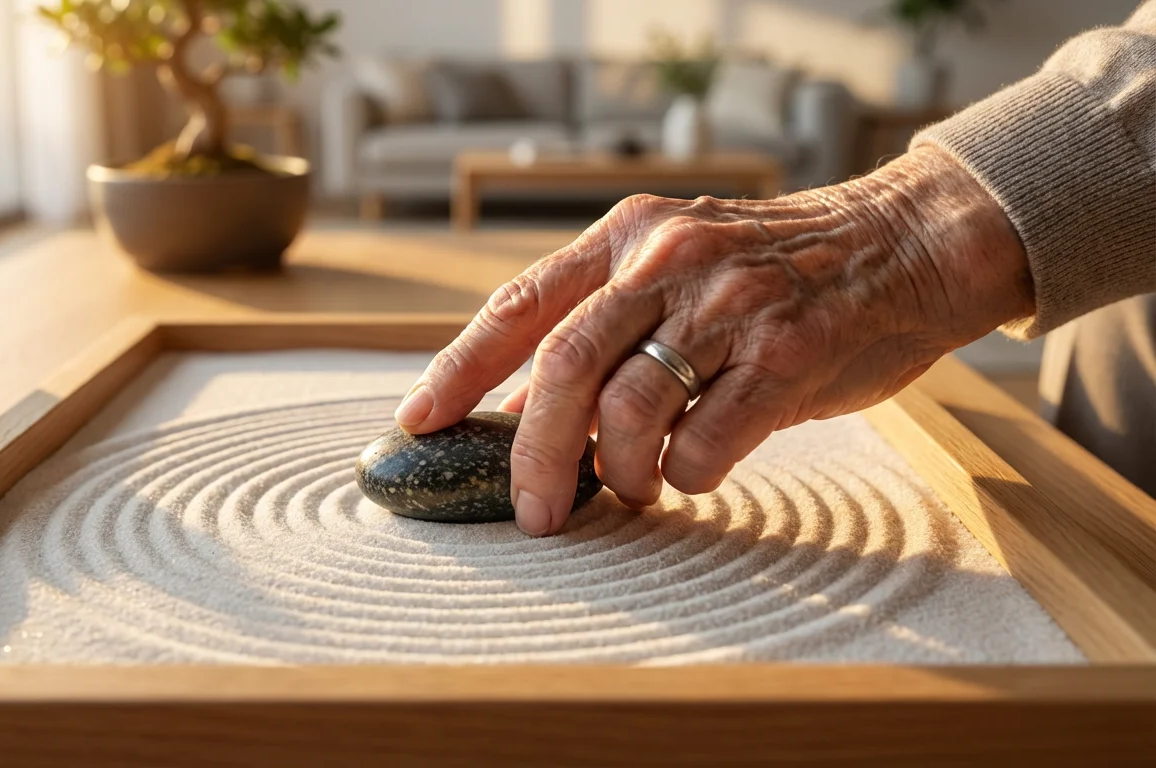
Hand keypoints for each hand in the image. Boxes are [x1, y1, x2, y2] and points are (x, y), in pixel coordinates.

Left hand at [394, 145, 1033, 535]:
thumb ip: (602, 323)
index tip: (418, 422)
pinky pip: (703, 443)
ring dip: (618, 471)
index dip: (459, 369)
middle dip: (531, 454)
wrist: (907, 244)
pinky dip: (686, 473)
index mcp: (629, 236)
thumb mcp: (678, 265)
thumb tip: (516, 410)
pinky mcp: (786, 355)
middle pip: (562, 368)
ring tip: (632, 485)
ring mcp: (729, 304)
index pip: (521, 305)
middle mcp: (669, 260)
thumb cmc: (777, 272)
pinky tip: (698, 466)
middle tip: (531, 509)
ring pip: (628, 411)